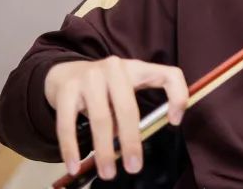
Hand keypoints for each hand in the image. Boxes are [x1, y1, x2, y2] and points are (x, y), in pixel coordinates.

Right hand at [45, 57, 188, 179]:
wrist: (64, 72)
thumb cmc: (103, 86)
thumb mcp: (124, 89)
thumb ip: (131, 110)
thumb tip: (130, 145)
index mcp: (137, 69)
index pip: (169, 75)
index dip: (178, 96)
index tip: (174, 122)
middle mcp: (115, 68)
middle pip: (128, 108)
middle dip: (132, 141)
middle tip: (134, 167)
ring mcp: (89, 77)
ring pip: (101, 119)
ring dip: (104, 150)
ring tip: (107, 173)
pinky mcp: (67, 90)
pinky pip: (68, 123)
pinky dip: (71, 147)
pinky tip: (74, 166)